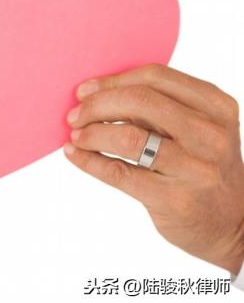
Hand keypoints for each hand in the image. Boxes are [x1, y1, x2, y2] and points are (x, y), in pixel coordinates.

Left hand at [63, 64, 243, 274]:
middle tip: (75, 115)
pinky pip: (120, 172)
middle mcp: (210, 135)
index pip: (155, 77)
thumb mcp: (197, 130)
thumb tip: (96, 94)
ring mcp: (195, 168)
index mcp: (216, 107)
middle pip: (140, 102)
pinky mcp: (175, 199)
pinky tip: (75, 155)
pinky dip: (89, 161)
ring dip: (92, 133)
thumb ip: (159, 108)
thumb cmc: (202, 167)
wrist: (233, 224)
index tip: (85, 90)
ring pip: (128, 138)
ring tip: (76, 136)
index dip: (113, 81)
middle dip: (97, 105)